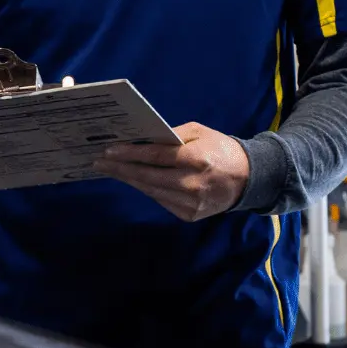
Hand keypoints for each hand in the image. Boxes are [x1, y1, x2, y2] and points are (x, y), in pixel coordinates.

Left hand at [93, 122, 250, 221]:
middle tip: (99, 162)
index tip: (108, 150)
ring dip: (129, 180)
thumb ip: (171, 136)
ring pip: (150, 191)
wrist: (247, 179)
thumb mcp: (199, 132)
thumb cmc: (220, 149)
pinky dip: (146, 189)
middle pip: (147, 177)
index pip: (155, 157)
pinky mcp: (189, 215)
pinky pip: (160, 200)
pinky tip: (134, 179)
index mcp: (196, 159)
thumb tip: (141, 140)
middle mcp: (192, 184)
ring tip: (111, 170)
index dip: (130, 154)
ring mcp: (190, 203)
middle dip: (121, 168)